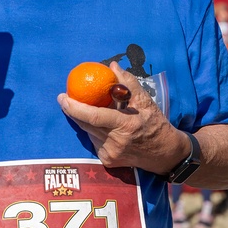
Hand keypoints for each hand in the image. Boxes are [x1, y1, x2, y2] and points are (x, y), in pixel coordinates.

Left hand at [57, 63, 184, 175]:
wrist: (164, 154)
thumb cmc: (155, 124)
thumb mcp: (146, 101)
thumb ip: (128, 83)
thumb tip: (113, 66)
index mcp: (125, 125)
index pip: (94, 117)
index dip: (75, 107)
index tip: (63, 97)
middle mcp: (115, 142)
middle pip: (85, 125)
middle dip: (72, 111)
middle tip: (65, 98)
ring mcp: (110, 154)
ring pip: (89, 133)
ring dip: (86, 121)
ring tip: (88, 110)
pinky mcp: (108, 161)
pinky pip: (94, 142)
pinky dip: (95, 131)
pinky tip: (102, 127)